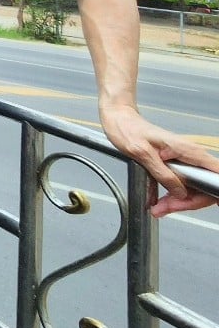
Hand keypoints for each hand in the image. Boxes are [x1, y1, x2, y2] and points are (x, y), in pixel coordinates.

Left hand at [99, 105, 218, 216]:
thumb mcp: (142, 154)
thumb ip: (163, 174)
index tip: (198, 203)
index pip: (215, 175)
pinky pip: (179, 184)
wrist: (118, 119)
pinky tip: (156, 201)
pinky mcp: (173, 164)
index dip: (212, 192)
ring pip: (191, 188)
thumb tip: (180, 192)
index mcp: (188, 150)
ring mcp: (183, 160)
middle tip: (165, 208)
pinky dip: (169, 195)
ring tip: (158, 207)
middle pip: (203, 186)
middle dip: (187, 202)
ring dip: (176, 201)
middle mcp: (190, 155)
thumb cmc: (127, 129)